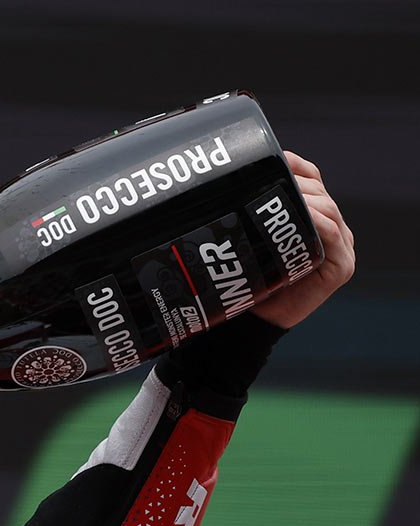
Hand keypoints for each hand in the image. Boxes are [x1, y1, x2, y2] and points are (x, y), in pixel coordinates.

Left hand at [251, 151, 355, 330]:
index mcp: (314, 216)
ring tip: (279, 195)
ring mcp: (341, 247)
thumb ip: (253, 212)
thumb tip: (230, 180)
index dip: (294, 166)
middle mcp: (333, 228)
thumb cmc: (250, 277)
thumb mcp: (251, 237)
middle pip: (319, 192)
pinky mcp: (341, 267)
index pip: (311, 179)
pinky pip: (332, 236)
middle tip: (267, 181)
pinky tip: (302, 215)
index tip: (272, 158)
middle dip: (295, 183)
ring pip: (327, 209)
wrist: (253, 320)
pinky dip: (317, 223)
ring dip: (305, 199)